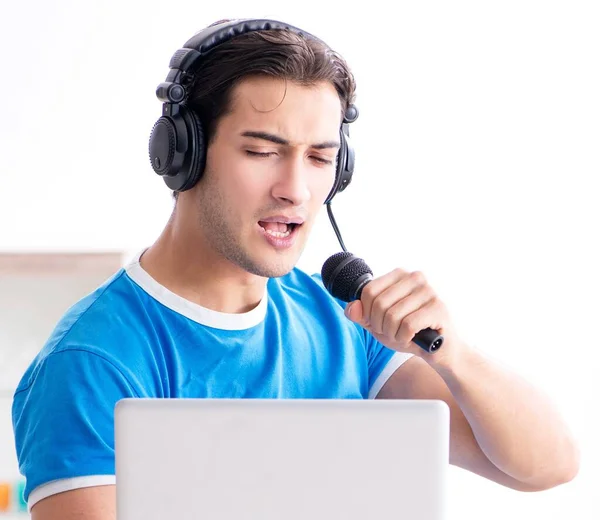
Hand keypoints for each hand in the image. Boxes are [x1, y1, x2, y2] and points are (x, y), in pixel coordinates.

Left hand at [344, 267, 464, 361]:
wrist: (438, 350)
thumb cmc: (408, 333)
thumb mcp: (378, 324)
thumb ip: (361, 315)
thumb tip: (351, 307)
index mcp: (399, 275)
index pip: (368, 291)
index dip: (368, 313)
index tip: (378, 323)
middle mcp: (415, 277)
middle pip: (379, 304)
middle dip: (381, 326)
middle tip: (393, 332)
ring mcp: (428, 291)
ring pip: (392, 316)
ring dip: (393, 334)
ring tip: (403, 335)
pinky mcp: (438, 308)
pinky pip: (407, 325)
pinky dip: (404, 338)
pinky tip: (412, 338)